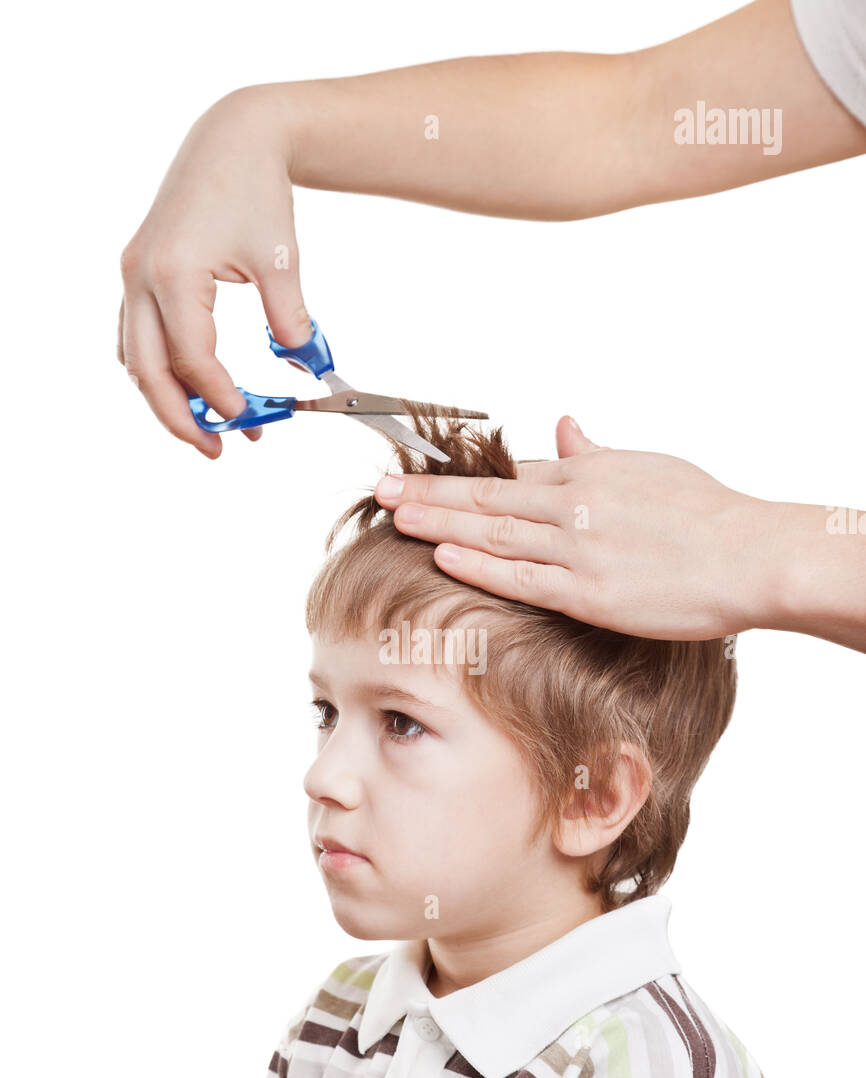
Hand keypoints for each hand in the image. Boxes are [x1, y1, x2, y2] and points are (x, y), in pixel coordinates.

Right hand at [117, 85, 311, 458]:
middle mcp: (141, 276)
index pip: (192, 359)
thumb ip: (291, 319)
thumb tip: (303, 367)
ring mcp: (133, 275)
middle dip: (181, 419)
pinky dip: (158, 369)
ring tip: (208, 428)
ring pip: (136, 359)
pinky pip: (136, 337)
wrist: (234, 138)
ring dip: (167, 399)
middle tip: (215, 451)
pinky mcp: (138, 273)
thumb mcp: (281, 260)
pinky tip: (192, 387)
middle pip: (149, 372)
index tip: (248, 423)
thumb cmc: (256, 191)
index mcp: (173, 274)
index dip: (220, 398)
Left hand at [374, 416, 780, 640]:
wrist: (750, 555)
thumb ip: (598, 452)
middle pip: (487, 495)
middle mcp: (574, 504)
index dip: (459, 473)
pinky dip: (478, 564)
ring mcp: (578, 548)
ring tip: (395, 516)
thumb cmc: (709, 514)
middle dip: (428, 491)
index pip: (510, 470)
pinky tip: (442, 555)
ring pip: (493, 532)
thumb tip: (565, 427)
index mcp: (588, 472)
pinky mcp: (588, 592)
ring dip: (438, 523)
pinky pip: (520, 577)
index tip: (420, 471)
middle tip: (382, 488)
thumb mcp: (650, 467)